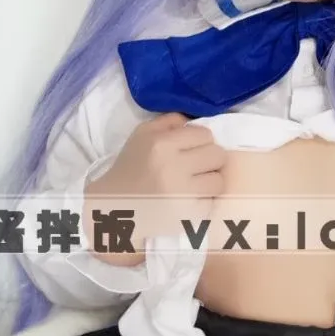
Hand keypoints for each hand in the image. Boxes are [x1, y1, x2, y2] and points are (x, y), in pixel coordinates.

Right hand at [84, 114, 226, 262]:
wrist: (115, 203)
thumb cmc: (131, 166)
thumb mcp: (142, 134)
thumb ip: (170, 121)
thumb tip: (195, 120)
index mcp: (161, 144)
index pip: (205, 135)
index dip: (201, 141)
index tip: (192, 149)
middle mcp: (173, 167)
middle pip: (217, 156)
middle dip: (210, 159)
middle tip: (197, 166)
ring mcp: (181, 194)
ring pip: (219, 181)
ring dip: (210, 181)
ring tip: (196, 183)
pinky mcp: (185, 215)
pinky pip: (211, 203)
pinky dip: (203, 201)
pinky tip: (190, 199)